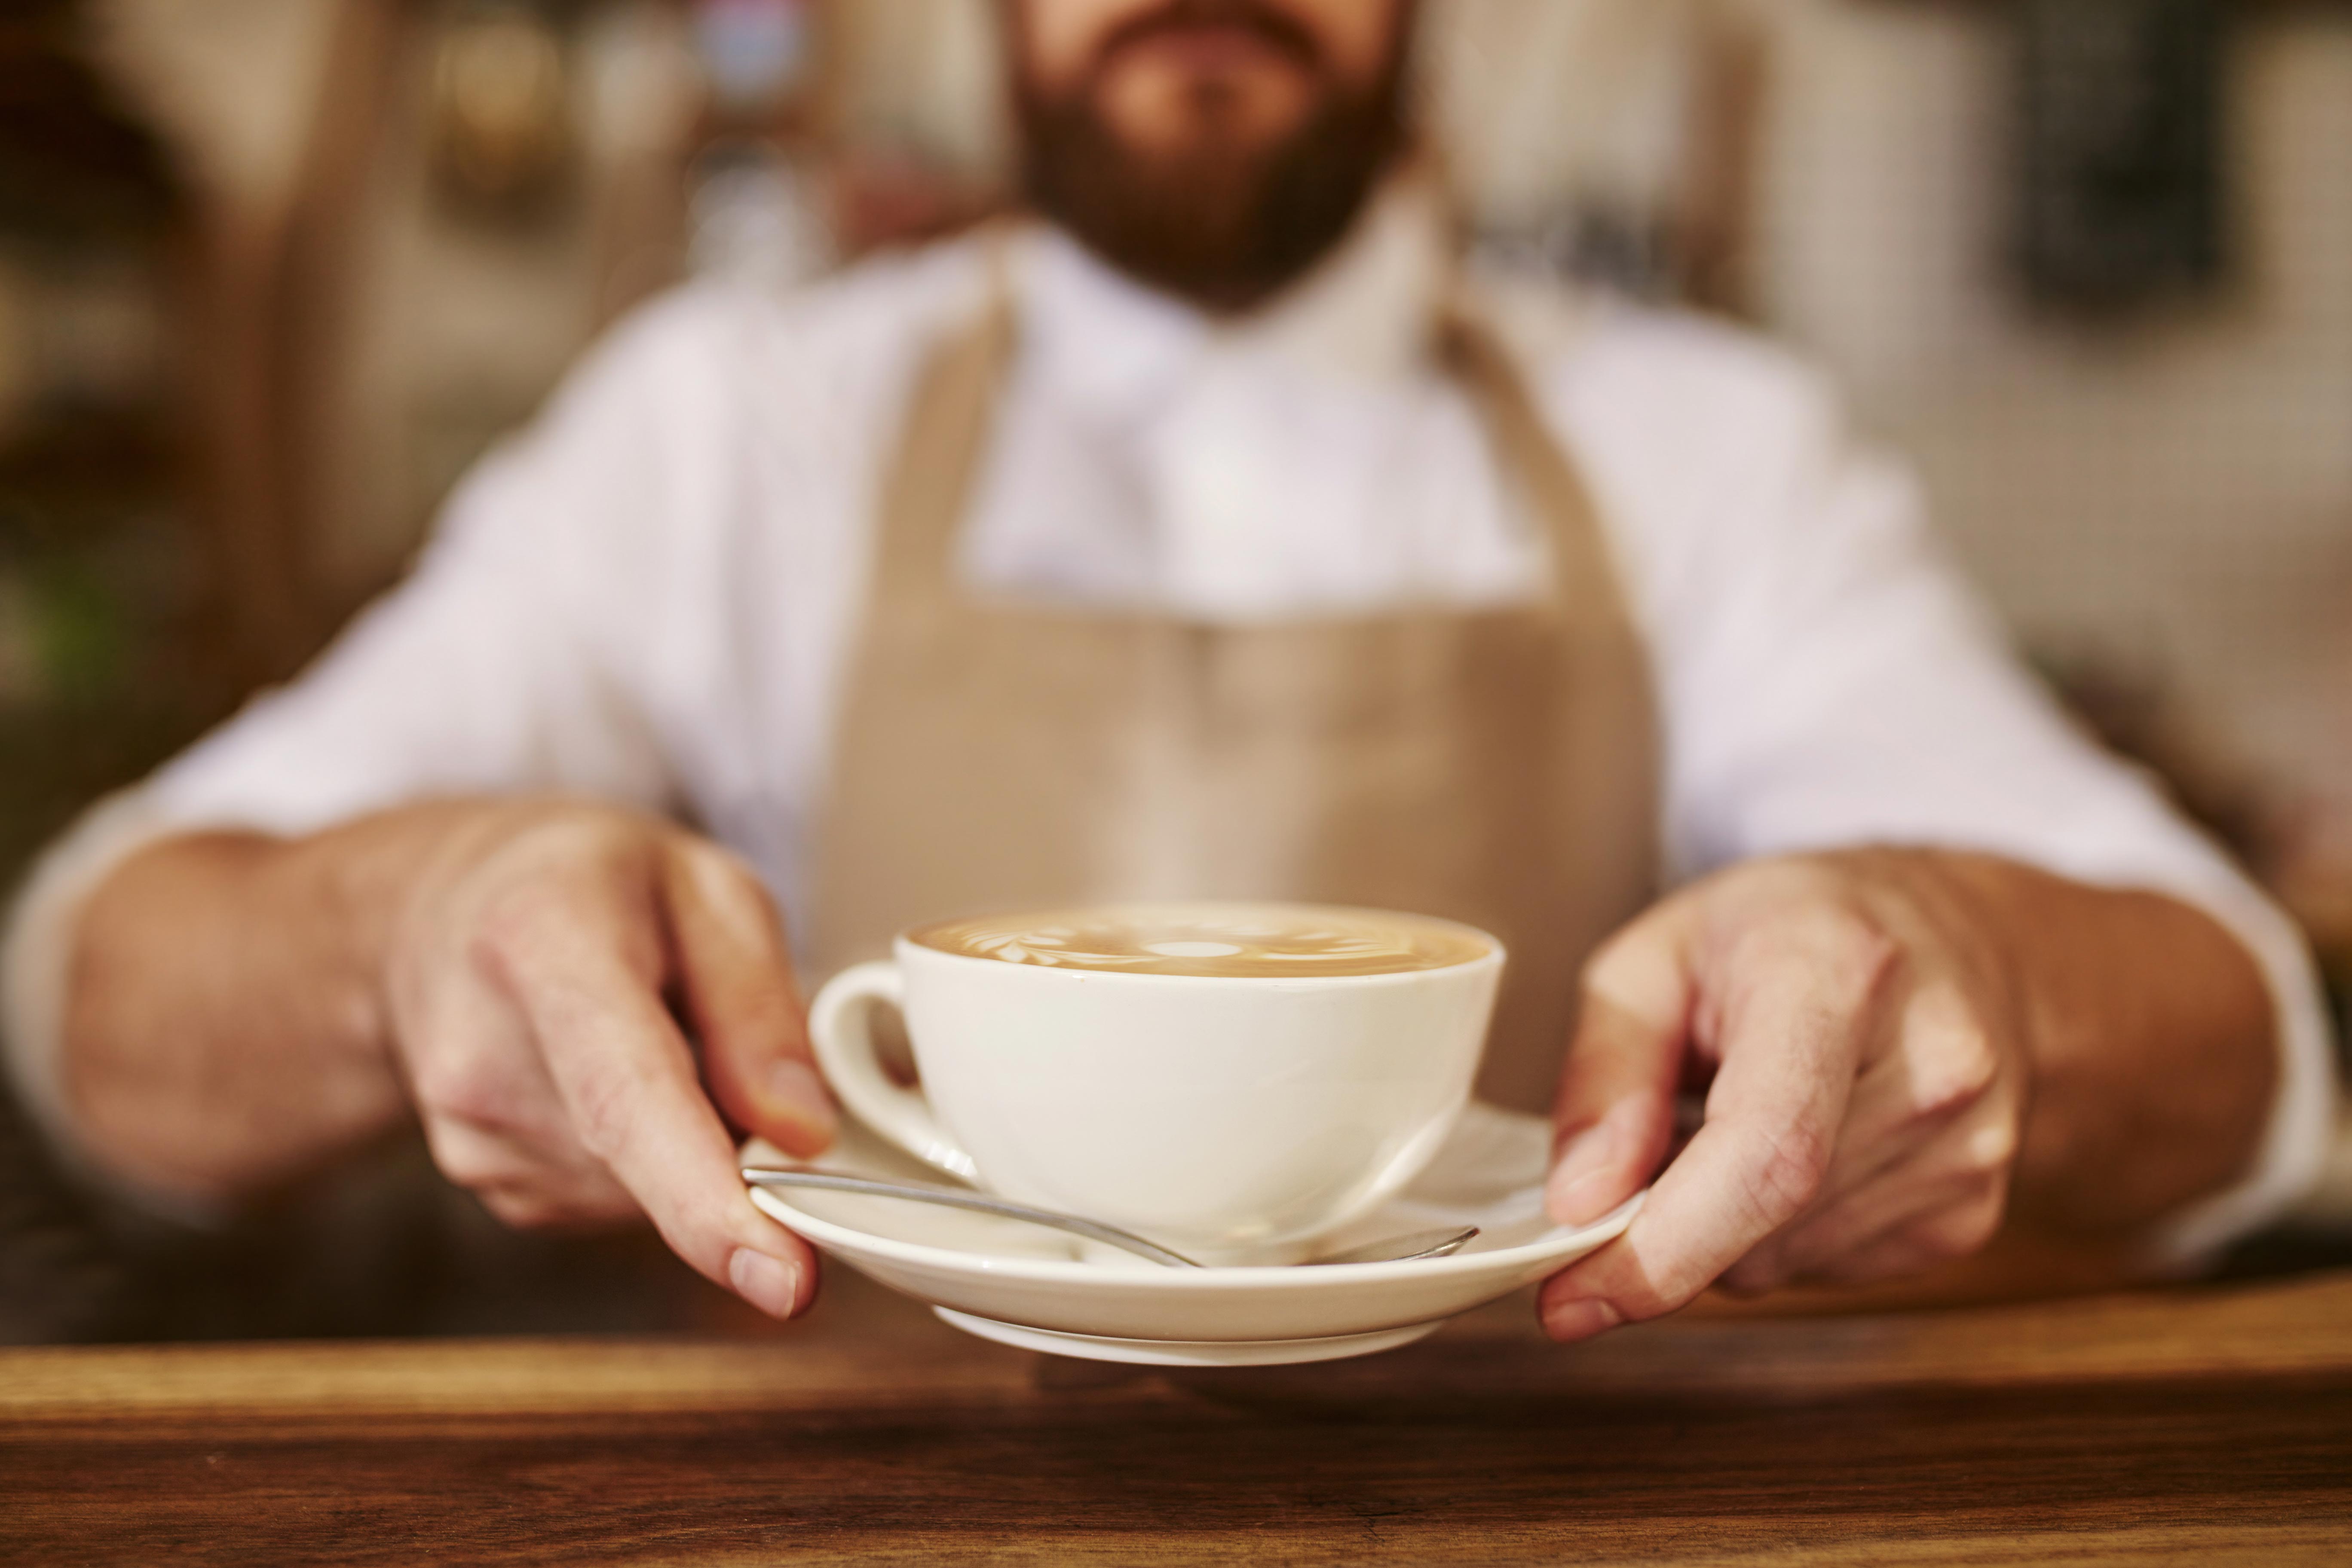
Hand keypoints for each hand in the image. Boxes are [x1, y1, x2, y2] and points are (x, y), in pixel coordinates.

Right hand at [382, 800, 835, 1318]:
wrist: (443, 905)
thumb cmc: (590, 885)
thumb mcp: (707, 888)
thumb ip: (761, 1006)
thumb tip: (805, 1135)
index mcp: (544, 946)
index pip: (628, 1099)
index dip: (708, 1202)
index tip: (786, 1281)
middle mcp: (484, 1054)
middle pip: (651, 1158)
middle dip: (730, 1139)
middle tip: (722, 1039)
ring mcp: (473, 1134)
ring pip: (646, 1192)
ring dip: (688, 1141)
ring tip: (647, 1035)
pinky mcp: (489, 1182)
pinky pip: (620, 1201)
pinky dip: (650, 1158)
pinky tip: (613, 1079)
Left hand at [1537, 851, 2030, 1341]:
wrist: (1958, 935)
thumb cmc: (1791, 931)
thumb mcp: (1655, 954)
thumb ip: (1605, 1073)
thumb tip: (1578, 1203)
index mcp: (1842, 976)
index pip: (1768, 1152)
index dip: (1663, 1246)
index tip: (1568, 1294)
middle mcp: (1932, 1068)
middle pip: (1762, 1223)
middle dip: (1662, 1224)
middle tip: (1640, 1152)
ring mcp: (1967, 1150)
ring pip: (1781, 1263)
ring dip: (1720, 1226)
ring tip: (1733, 1119)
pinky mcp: (1972, 1213)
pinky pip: (1825, 1270)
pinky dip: (1774, 1232)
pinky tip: (1794, 1150)